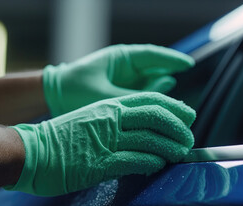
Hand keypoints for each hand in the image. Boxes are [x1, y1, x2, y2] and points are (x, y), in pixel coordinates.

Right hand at [6, 92, 195, 195]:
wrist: (27, 151)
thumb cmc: (58, 139)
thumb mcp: (87, 119)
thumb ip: (112, 121)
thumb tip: (140, 128)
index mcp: (106, 106)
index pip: (149, 99)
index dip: (173, 106)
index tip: (188, 114)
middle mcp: (109, 118)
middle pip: (155, 116)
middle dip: (178, 127)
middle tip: (189, 138)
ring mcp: (105, 140)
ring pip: (150, 139)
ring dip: (170, 147)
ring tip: (181, 153)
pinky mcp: (99, 163)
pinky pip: (134, 161)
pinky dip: (152, 162)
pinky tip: (159, 164)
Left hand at [43, 44, 194, 116]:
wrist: (53, 96)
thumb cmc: (74, 89)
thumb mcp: (107, 94)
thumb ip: (137, 93)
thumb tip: (168, 83)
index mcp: (121, 57)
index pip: (153, 55)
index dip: (173, 60)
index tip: (189, 65)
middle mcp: (125, 66)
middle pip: (155, 71)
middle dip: (170, 82)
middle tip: (183, 99)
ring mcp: (122, 79)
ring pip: (149, 84)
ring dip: (161, 95)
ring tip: (174, 110)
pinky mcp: (119, 92)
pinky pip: (140, 95)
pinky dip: (149, 103)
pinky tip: (157, 114)